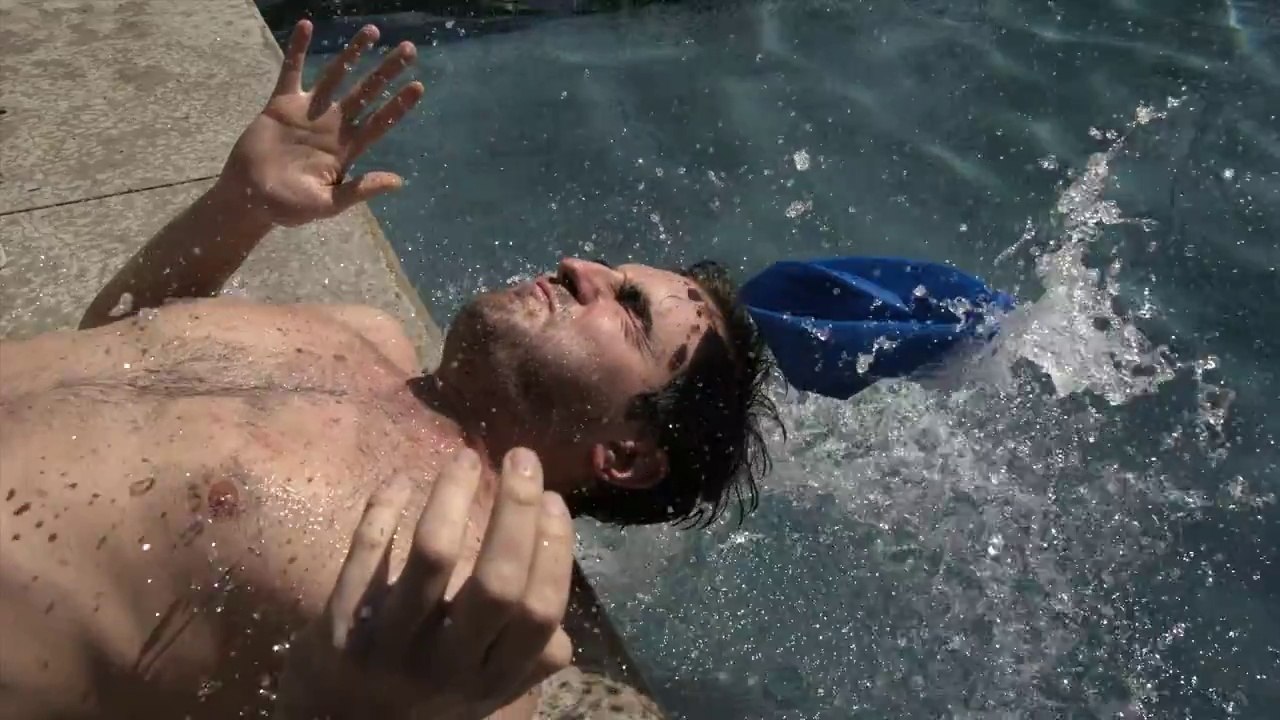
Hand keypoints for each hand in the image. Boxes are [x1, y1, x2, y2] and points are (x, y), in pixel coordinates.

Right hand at [218, 20, 424, 227]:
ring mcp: (309, 112)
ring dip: (353, 53)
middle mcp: (333, 125)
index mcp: (347, 148)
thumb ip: (360, 190)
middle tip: (409, 50)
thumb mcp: (328, 204)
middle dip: (387, 71)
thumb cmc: (288, 207)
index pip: (380, 122)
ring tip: (372, 31)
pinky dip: (297, 49)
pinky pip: (291, 71)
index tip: (418, 86)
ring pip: (336, 75)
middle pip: (366, 92)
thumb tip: (397, 182)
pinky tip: (306, 25)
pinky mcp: (281, 104)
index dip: (398, 105)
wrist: (248, 198)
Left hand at [275, 448, 574, 719]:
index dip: (553, 550)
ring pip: (431, 554)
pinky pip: (366, 553)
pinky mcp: (341, 625)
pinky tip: (400, 479)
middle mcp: (446, 665)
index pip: (538, 610)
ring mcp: (390, 645)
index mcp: (489, 678)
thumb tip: (562, 632)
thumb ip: (524, 665)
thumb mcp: (480, 695)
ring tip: (464, 456)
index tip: (554, 500)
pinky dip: (383, 508)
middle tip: (522, 458)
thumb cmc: (420, 703)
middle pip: (497, 581)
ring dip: (451, 495)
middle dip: (517, 511)